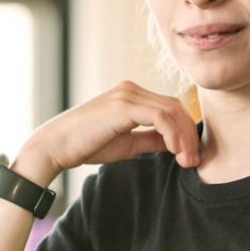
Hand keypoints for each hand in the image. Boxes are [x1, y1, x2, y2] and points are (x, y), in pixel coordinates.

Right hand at [13, 81, 200, 185]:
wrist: (55, 145)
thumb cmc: (86, 145)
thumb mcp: (127, 143)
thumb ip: (150, 139)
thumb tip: (174, 145)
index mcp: (131, 95)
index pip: (170, 107)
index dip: (186, 131)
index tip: (191, 157)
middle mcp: (131, 89)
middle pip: (176, 106)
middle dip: (189, 135)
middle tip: (195, 161)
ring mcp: (127, 95)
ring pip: (171, 111)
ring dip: (184, 138)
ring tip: (187, 161)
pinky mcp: (123, 106)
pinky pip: (160, 117)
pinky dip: (172, 135)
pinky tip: (174, 152)